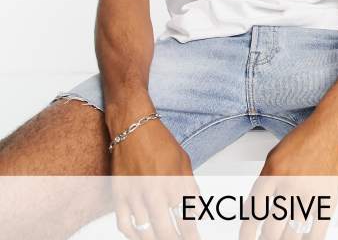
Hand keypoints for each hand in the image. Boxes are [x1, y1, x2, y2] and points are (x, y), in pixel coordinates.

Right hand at [111, 117, 202, 239]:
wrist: (133, 126)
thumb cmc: (159, 141)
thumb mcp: (184, 162)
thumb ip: (191, 188)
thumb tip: (200, 210)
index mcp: (173, 183)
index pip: (186, 219)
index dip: (192, 235)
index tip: (195, 239)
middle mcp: (155, 191)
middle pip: (166, 231)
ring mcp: (135, 194)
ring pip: (145, 231)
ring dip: (155, 239)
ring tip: (163, 239)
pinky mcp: (119, 194)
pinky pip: (124, 224)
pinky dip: (133, 235)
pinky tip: (141, 235)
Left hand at [239, 110, 337, 239]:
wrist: (331, 129)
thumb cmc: (304, 140)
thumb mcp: (274, 156)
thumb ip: (265, 182)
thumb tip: (255, 210)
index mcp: (272, 173)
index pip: (254, 211)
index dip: (247, 231)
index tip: (246, 238)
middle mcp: (289, 185)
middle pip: (271, 230)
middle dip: (267, 238)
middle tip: (267, 236)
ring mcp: (309, 194)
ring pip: (292, 232)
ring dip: (287, 237)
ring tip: (285, 233)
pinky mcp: (328, 199)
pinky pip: (317, 232)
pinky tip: (303, 238)